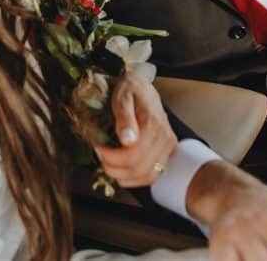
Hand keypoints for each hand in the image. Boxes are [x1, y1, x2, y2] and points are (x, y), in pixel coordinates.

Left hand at [94, 70, 177, 187]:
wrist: (142, 86)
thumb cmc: (130, 89)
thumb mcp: (122, 96)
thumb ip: (124, 117)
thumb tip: (127, 140)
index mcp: (154, 124)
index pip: (134, 155)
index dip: (112, 158)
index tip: (98, 149)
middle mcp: (165, 137)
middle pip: (140, 168)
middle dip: (115, 168)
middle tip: (100, 156)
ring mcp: (168, 146)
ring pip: (148, 176)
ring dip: (125, 176)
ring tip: (109, 164)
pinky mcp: (166, 152)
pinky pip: (153, 175)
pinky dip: (136, 179)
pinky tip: (122, 171)